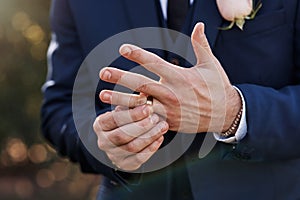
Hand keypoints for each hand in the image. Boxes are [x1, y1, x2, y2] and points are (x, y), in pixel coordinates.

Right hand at [93, 105, 168, 170]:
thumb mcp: (127, 107)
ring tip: (162, 126)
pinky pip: (139, 158)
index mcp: (100, 125)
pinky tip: (160, 137)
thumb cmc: (128, 117)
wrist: (126, 137)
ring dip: (149, 136)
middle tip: (155, 118)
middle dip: (141, 126)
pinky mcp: (125, 164)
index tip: (147, 107)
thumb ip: (132, 103)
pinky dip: (151, 148)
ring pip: (131, 147)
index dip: (131, 114)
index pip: (113, 119)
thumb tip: (143, 97)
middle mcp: (103, 141)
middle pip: (121, 135)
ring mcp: (113, 155)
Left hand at [99, 23, 240, 132]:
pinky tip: (118, 112)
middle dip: (121, 78)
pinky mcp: (168, 122)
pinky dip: (132, 116)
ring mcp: (169, 110)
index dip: (138, 55)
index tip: (122, 49)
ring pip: (140, 105)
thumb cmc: (217, 87)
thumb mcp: (211, 64)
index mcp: (180, 76)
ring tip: (102, 95)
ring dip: (120, 100)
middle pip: (142, 84)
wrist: (225, 114)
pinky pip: (147, 119)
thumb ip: (201, 45)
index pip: (155, 63)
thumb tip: (200, 24)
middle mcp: (172, 93)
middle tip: (103, 72)